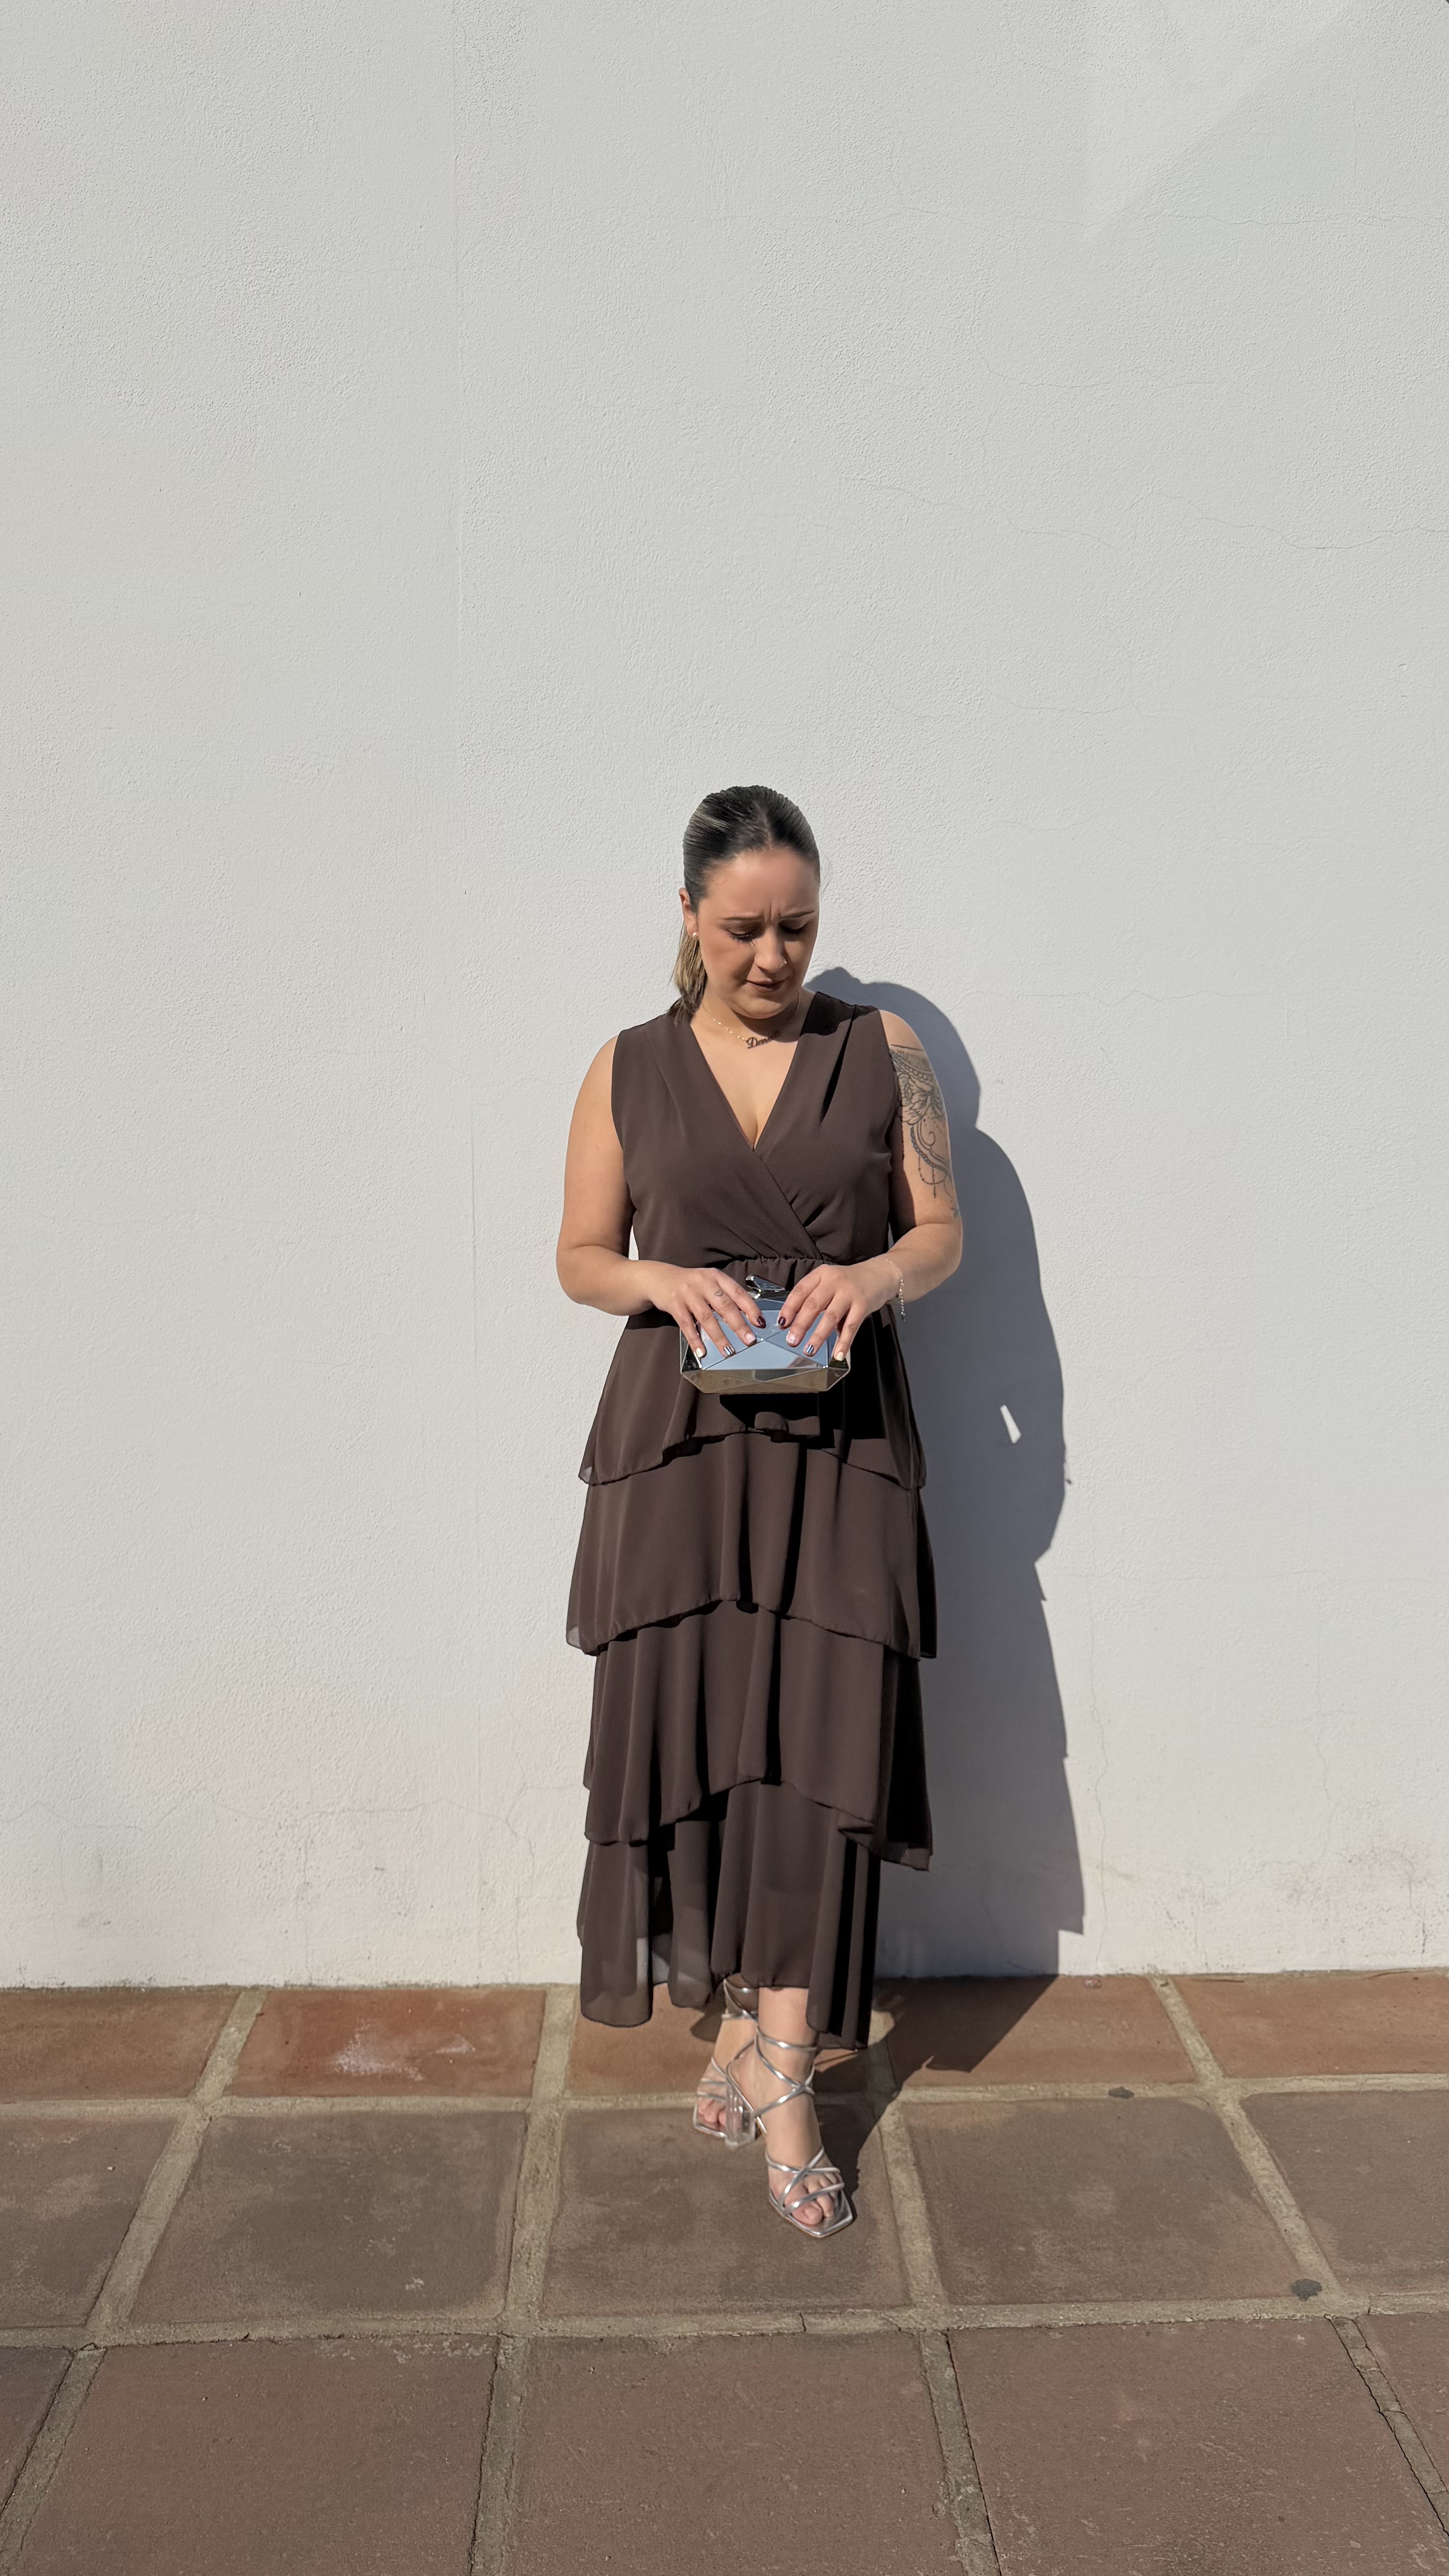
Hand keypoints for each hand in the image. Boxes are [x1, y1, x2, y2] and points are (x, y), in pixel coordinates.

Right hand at [644, 1264, 767, 1360]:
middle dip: (738, 1325)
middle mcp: (703, 1283)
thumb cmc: (691, 1284)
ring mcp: (688, 1293)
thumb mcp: (710, 1283)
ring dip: (719, 1336)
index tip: (760, 1323)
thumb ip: (725, 1296)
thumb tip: (747, 1317)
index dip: (750, 1308)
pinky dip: (695, 1340)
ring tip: (728, 1350)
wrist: (659, 1278)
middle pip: (724, 1306)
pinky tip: (702, 1352)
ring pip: (706, 1317)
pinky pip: (687, 1325)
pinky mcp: (674, 1304)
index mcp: (716, 1277)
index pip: (738, 1292)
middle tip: (749, 1340)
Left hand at [778, 1258, 897, 1363]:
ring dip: (818, 1336)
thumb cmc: (848, 1282)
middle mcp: (834, 1281)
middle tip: (792, 1341)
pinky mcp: (863, 1305)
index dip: (789, 1308)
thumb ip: (813, 1297)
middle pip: (813, 1305)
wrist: (879, 1275)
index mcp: (821, 1275)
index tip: (781, 1323)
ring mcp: (849, 1293)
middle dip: (800, 1325)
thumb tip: (792, 1322)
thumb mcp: (828, 1281)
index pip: (800, 1291)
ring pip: (830, 1317)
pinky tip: (837, 1354)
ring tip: (809, 1350)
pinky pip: (851, 1327)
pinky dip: (844, 1342)